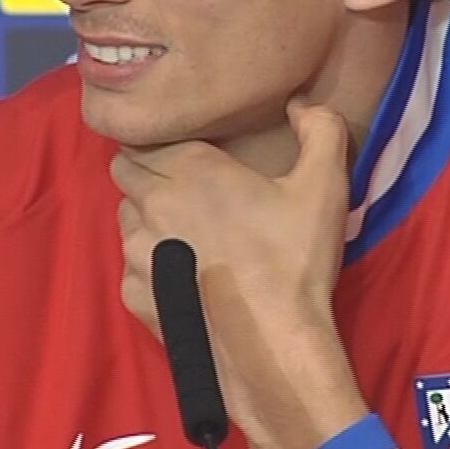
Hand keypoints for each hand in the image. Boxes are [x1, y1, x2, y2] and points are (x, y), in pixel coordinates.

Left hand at [113, 100, 370, 448]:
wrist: (273, 345)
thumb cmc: (295, 261)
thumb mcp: (325, 185)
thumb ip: (319, 129)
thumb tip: (299, 104)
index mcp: (190, 168)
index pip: (143, 138)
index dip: (160, 144)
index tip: (184, 155)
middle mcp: (151, 203)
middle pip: (125, 172)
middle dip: (147, 173)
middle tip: (186, 190)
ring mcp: (136, 251)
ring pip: (124, 218)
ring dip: (145, 217)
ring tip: (184, 232)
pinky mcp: (133, 294)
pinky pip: (130, 265)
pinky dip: (149, 264)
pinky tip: (182, 274)